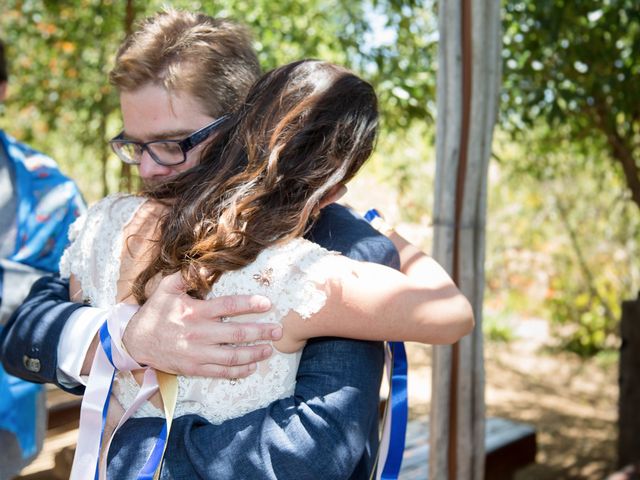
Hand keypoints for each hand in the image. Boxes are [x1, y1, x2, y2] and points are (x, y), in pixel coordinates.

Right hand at [122, 272, 278, 377]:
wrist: (135, 342)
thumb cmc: (155, 312)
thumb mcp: (166, 288)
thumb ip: (186, 275)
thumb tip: (207, 265)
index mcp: (194, 312)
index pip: (228, 307)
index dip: (249, 304)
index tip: (267, 303)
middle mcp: (198, 334)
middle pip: (236, 334)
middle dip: (261, 332)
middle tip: (278, 330)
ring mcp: (197, 354)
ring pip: (232, 357)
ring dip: (254, 354)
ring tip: (270, 349)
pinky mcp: (194, 369)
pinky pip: (221, 372)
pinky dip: (239, 371)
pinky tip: (253, 367)